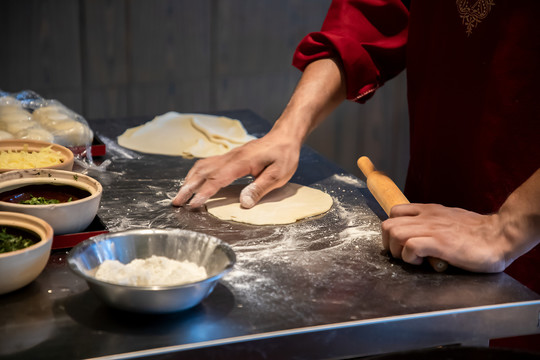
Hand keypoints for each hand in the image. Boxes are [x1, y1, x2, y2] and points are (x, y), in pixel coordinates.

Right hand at [172, 129, 300, 208]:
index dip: (204, 192)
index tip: (193, 204)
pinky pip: (207, 163)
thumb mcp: (278, 175)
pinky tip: (193, 180)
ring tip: (180, 194)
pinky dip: (196, 173)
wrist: (284, 137)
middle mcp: (230, 157)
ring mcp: (228, 155)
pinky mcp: (229, 156)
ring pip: (202, 166)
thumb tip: (243, 203)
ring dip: (189, 180)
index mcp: (241, 162)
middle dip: (188, 188)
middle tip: (176, 202)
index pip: (218, 179)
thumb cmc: (284, 155)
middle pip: (203, 172)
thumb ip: (260, 188)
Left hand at [381, 203, 507, 272]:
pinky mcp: (440, 243)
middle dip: (389, 244)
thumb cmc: (478, 232)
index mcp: (428, 210)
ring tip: (414, 259)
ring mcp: (432, 229)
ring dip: (398, 251)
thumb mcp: (449, 219)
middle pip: (388, 225)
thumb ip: (433, 223)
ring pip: (394, 233)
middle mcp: (426, 217)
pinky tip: (423, 262)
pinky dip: (410, 257)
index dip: (392, 230)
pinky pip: (410, 246)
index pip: (395, 212)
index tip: (401, 243)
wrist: (501, 235)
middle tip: (403, 255)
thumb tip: (419, 235)